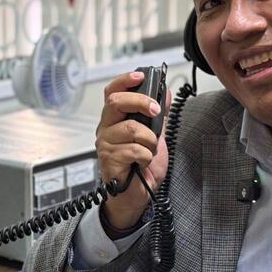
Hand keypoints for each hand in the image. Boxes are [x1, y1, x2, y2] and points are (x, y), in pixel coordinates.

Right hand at [95, 71, 171, 229]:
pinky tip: (143, 163)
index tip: (141, 75)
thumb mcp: (155, 137)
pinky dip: (146, 156)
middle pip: (116, 102)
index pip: (112, 92)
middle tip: (155, 112)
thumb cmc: (141, 168)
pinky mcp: (109, 160)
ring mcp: (105, 144)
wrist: (138, 196)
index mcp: (115, 120)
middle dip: (140, 102)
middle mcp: (106, 129)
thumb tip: (166, 94)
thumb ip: (158, 116)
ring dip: (149, 139)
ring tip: (150, 150)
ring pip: (130, 128)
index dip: (125, 80)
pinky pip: (133, 149)